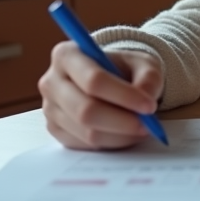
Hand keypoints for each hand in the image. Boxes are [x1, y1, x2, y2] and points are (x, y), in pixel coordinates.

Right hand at [38, 41, 163, 149]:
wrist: (109, 79)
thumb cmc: (124, 68)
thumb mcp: (143, 63)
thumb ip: (148, 78)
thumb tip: (146, 98)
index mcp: (67, 55)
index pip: (93, 80)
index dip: (123, 96)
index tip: (149, 106)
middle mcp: (52, 82)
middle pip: (86, 110)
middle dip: (122, 121)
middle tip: (148, 125)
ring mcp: (50, 109)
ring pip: (86, 132)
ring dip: (120, 135)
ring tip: (141, 128)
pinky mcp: (55, 131)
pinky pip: (85, 145)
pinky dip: (111, 143)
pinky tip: (126, 134)